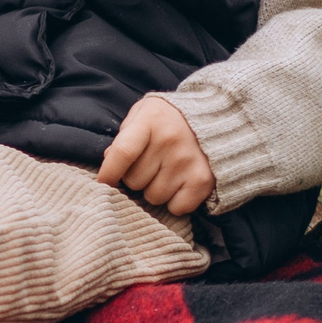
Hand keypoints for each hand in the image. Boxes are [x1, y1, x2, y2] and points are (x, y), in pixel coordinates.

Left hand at [97, 94, 215, 215]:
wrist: (219, 118)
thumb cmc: (170, 119)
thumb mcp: (143, 114)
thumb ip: (125, 136)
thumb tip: (109, 161)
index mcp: (150, 122)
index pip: (122, 153)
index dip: (108, 173)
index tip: (102, 184)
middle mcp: (170, 142)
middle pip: (134, 181)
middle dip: (135, 179)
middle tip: (149, 167)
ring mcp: (188, 162)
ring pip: (153, 197)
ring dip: (154, 190)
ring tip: (166, 173)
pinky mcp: (203, 181)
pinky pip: (177, 208)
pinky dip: (175, 202)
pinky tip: (179, 185)